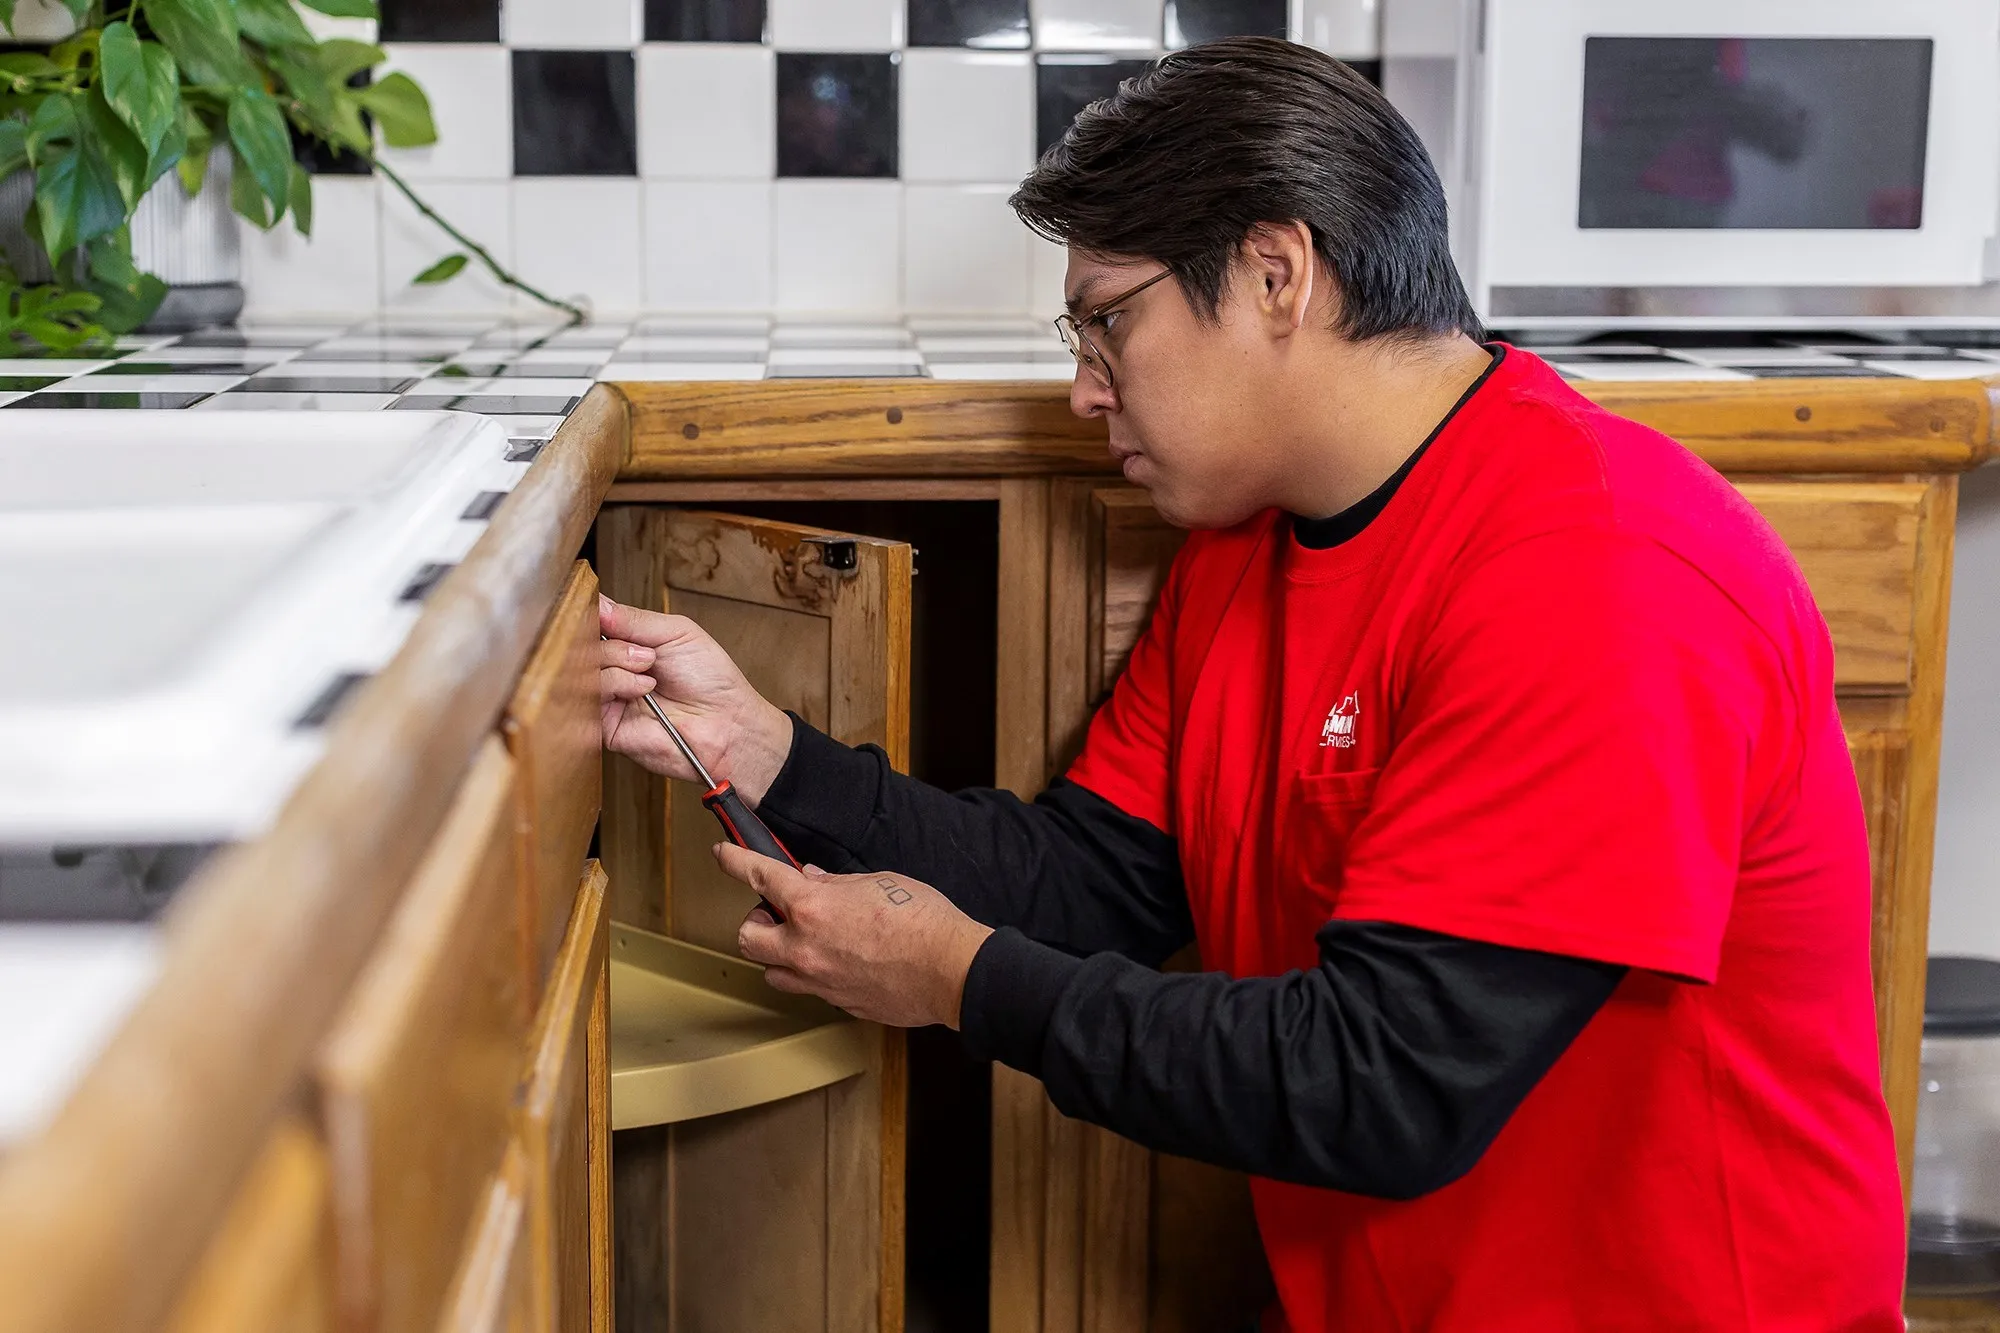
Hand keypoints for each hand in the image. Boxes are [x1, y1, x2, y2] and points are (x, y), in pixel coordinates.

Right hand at [598, 595, 793, 804]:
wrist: (727, 723)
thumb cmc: (711, 680)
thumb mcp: (677, 633)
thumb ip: (634, 618)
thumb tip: (599, 603)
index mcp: (630, 647)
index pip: (595, 626)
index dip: (597, 618)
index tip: (608, 616)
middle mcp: (614, 671)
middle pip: (583, 645)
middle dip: (614, 644)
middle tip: (646, 654)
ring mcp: (607, 698)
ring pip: (582, 668)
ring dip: (617, 662)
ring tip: (648, 671)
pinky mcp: (604, 726)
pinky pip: (587, 696)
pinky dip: (614, 684)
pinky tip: (642, 689)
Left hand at [718, 844, 993, 1029]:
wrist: (951, 970)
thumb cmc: (923, 921)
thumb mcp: (878, 882)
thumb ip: (837, 884)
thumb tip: (815, 881)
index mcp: (813, 907)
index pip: (758, 877)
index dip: (734, 860)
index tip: (724, 853)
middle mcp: (806, 948)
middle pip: (748, 937)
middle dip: (756, 920)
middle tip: (777, 911)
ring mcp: (819, 981)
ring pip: (771, 971)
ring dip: (778, 953)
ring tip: (804, 940)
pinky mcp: (837, 1003)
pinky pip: (808, 989)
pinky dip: (812, 973)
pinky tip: (837, 961)